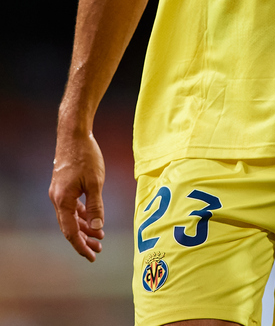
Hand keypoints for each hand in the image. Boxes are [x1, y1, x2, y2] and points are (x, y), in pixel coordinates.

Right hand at [49, 131, 105, 261]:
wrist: (74, 135)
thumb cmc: (86, 156)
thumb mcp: (95, 182)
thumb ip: (96, 207)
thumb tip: (98, 229)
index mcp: (63, 201)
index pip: (71, 232)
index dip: (81, 246)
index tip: (92, 256)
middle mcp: (57, 199)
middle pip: (69, 227)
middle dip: (84, 240)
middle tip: (98, 250)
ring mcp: (59, 192)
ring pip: (70, 217)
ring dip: (84, 227)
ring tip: (99, 237)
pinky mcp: (63, 186)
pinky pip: (71, 207)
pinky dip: (81, 215)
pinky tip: (91, 220)